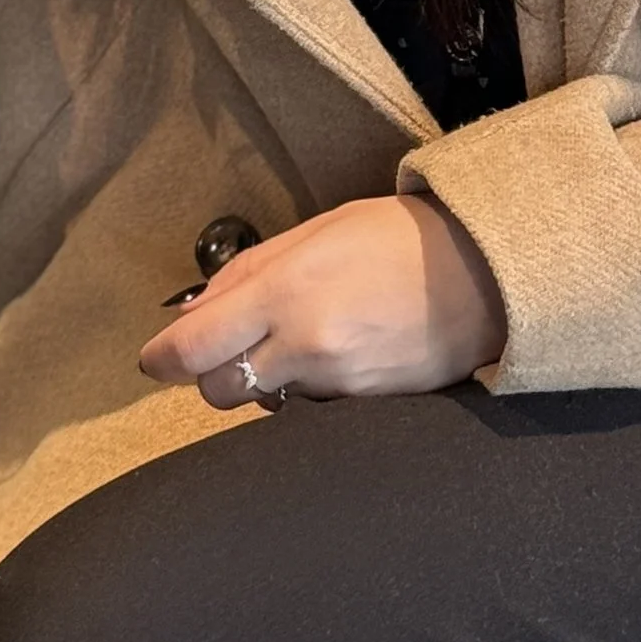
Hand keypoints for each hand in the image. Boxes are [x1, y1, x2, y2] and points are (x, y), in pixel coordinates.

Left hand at [137, 193, 506, 409]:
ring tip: (301, 338)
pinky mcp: (364, 409)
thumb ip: (249, 272)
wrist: (486, 274)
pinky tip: (337, 354)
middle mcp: (305, 345)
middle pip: (217, 389)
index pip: (193, 346)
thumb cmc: (398, 238)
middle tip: (229, 345)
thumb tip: (195, 309)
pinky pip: (310, 409)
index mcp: (286, 291)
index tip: (154, 358)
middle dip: (211, 371)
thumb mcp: (316, 232)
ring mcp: (337, 385)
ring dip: (263, 378)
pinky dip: (307, 388)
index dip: (161, 358)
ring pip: (264, 401)